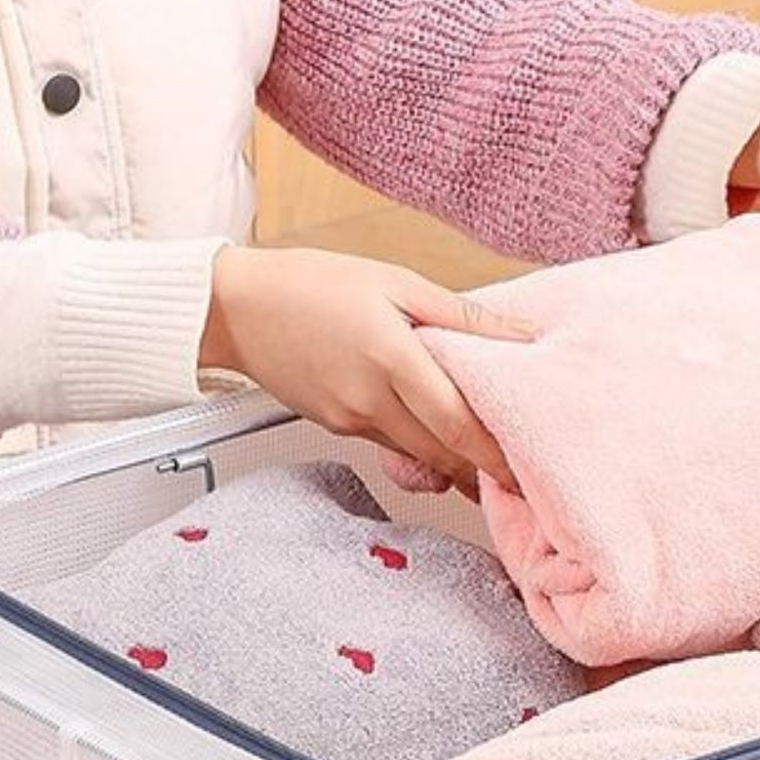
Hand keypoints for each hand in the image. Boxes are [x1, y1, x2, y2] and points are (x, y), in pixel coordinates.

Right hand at [200, 247, 531, 495]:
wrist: (236, 309)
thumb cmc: (312, 284)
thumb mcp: (394, 281)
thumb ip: (460, 315)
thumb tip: (519, 334)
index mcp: (389, 354)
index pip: (455, 419)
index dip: (493, 452)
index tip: (523, 466)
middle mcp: (370, 397)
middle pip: (442, 450)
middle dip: (483, 469)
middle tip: (520, 479)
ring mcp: (352, 420)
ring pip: (419, 455)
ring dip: (456, 465)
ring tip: (491, 468)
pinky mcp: (340, 430)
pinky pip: (393, 446)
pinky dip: (422, 449)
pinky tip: (441, 443)